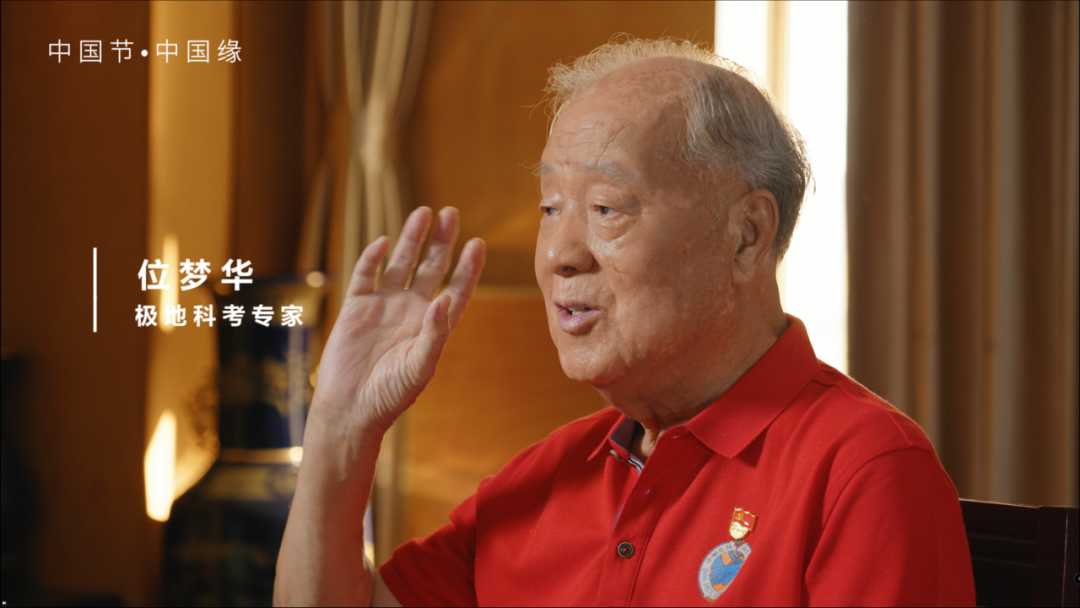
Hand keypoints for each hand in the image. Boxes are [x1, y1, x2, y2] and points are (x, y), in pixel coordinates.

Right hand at [308, 206, 484, 441]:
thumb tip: (445, 298)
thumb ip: (435, 333)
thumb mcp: (419, 365)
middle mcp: (412, 310)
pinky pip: (366, 275)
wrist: (351, 408)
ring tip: (424, 213)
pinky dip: (374, 258)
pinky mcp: (356, 307)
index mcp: (434, 325)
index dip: (468, 267)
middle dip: (441, 241)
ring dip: (412, 239)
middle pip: (431, 267)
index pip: (457, 289)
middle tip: (451, 213)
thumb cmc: (391, 394)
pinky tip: (384, 242)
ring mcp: (384, 306)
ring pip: (401, 264)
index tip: (478, 243)